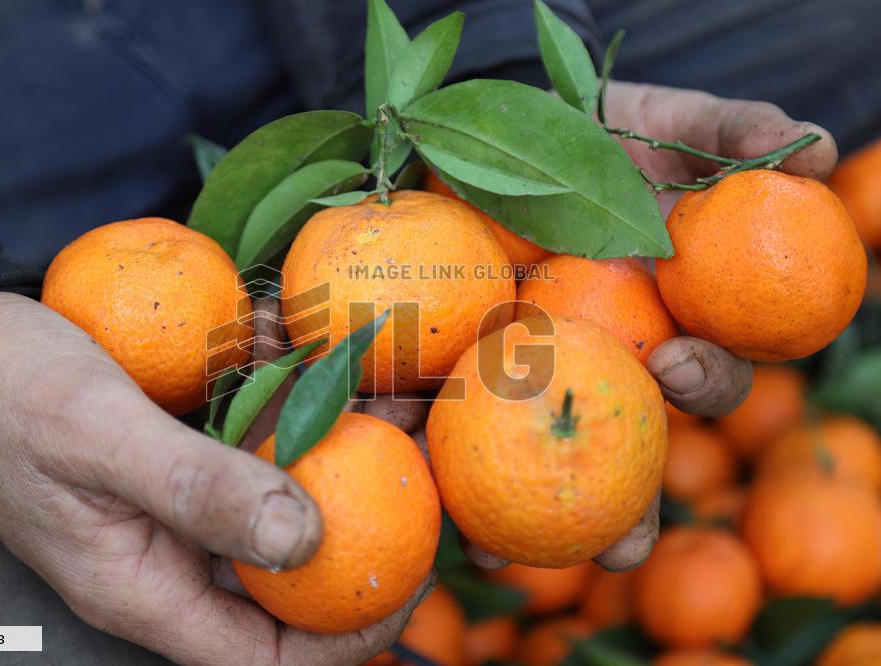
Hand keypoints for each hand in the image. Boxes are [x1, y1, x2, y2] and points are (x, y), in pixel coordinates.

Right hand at [0, 292, 430, 665]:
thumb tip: (306, 541)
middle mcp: (174, 556)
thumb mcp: (98, 438)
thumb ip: (196, 490)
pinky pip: (253, 434)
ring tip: (373, 373)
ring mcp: (183, 502)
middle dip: (365, 509)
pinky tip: (282, 332)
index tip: (411, 577)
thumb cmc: (5, 395)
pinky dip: (280, 388)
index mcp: (147, 588)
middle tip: (414, 440)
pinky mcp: (186, 450)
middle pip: (294, 568)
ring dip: (331, 431)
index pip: (265, 659)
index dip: (348, 637)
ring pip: (283, 490)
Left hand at [468, 84, 840, 572]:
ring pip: (521, 452)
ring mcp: (523, 369)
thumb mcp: (669, 119)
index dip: (707, 381)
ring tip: (491, 552)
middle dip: (622, 511)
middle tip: (615, 550)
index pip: (706, 371)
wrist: (498, 122)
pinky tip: (397, 449)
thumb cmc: (600, 126)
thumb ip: (736, 133)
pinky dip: (420, 436)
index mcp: (663, 320)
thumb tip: (819, 150)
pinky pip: (437, 409)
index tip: (676, 365)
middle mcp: (598, 360)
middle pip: (619, 449)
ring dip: (511, 511)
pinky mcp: (452, 361)